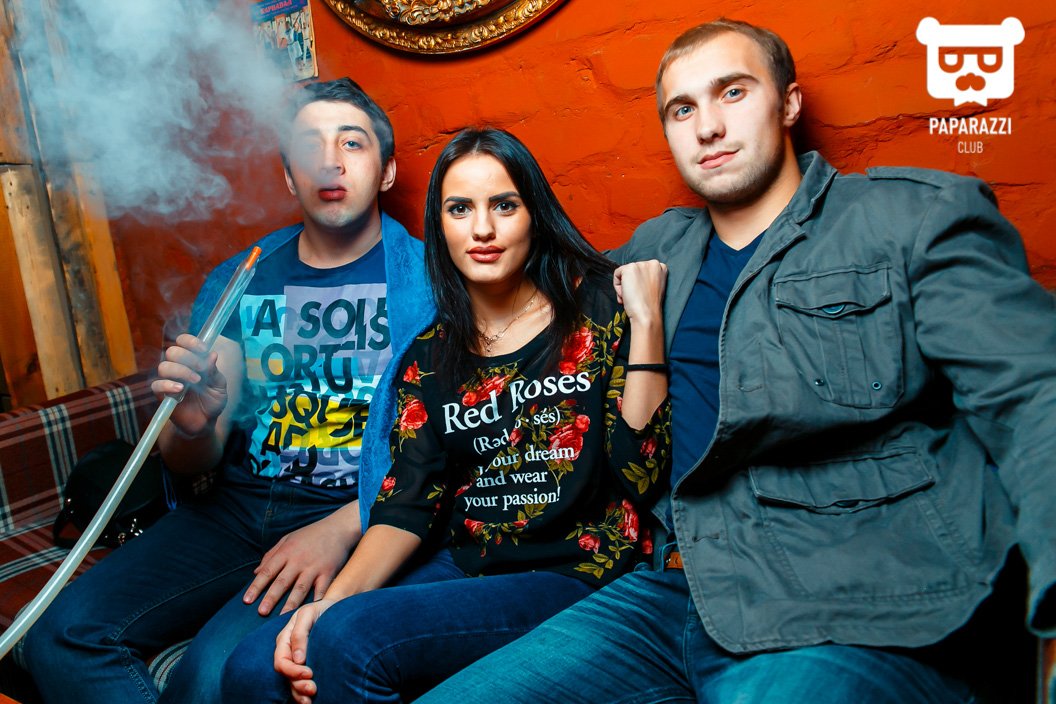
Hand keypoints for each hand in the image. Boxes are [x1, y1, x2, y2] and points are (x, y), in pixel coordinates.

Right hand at [151, 333, 227, 436]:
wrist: (205, 421)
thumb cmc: (212, 401)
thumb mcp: (219, 386)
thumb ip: (215, 372)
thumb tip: (212, 355)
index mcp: (192, 360)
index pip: (183, 342)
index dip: (191, 341)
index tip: (203, 349)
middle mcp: (178, 367)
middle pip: (172, 351)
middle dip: (188, 357)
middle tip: (201, 369)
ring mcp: (169, 380)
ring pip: (164, 366)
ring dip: (181, 371)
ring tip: (195, 381)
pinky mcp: (162, 394)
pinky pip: (156, 385)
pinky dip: (167, 384)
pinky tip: (180, 389)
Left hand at [243, 505, 361, 615]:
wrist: (338, 527)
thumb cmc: (311, 534)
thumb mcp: (288, 538)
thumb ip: (271, 555)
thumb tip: (255, 572)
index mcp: (286, 551)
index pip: (268, 571)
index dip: (256, 586)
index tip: (246, 601)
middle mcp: (299, 560)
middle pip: (282, 581)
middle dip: (271, 598)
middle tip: (261, 612)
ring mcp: (314, 567)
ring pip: (300, 588)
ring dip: (291, 604)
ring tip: (282, 618)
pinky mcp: (329, 572)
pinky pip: (321, 589)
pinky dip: (317, 600)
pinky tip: (311, 611)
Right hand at [274, 598, 335, 703]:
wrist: (336, 609)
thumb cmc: (321, 609)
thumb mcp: (308, 614)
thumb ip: (299, 634)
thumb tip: (297, 659)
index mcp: (284, 640)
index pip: (281, 661)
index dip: (292, 671)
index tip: (308, 673)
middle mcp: (289, 653)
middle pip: (286, 675)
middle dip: (298, 685)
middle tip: (313, 689)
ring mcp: (297, 661)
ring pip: (292, 683)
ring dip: (300, 693)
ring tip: (311, 697)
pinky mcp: (307, 666)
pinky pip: (300, 683)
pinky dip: (303, 694)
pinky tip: (311, 700)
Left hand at [614, 260, 667, 324]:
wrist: (647, 314)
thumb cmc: (649, 305)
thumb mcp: (654, 287)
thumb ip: (647, 278)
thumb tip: (633, 278)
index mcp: (661, 268)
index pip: (643, 271)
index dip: (639, 283)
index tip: (641, 293)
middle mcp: (652, 263)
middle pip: (633, 271)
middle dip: (631, 284)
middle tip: (636, 297)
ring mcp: (640, 265)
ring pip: (624, 273)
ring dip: (624, 287)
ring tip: (631, 297)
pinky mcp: (629, 268)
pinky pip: (616, 274)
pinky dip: (617, 287)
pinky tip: (625, 295)